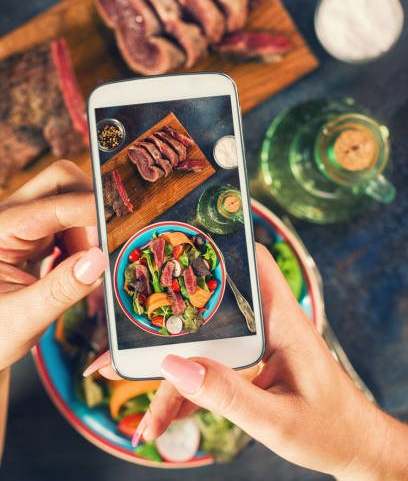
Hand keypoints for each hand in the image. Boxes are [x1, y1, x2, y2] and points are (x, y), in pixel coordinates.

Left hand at [0, 160, 107, 369]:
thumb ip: (62, 289)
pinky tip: (78, 266)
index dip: (88, 210)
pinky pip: (71, 220)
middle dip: (90, 206)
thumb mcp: (23, 318)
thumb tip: (99, 260)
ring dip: (89, 227)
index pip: (50, 205)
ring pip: (70, 198)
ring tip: (85, 267)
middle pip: (60, 182)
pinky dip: (85, 239)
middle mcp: (10, 219)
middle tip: (99, 248)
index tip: (117, 226)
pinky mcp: (36, 235)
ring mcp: (23, 224)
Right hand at [87, 243, 407, 479]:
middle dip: (161, 332)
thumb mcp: (279, 420)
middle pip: (206, 312)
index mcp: (282, 320)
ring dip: (168, 383)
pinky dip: (185, 398)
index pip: (252, 262)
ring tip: (144, 419)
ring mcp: (252, 348)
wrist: (351, 449)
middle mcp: (264, 325)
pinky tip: (163, 423)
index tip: (176, 238)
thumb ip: (229, 396)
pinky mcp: (245, 369)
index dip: (217, 244)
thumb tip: (176, 366)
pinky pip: (207, 375)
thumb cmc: (329, 428)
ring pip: (200, 351)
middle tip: (117, 351)